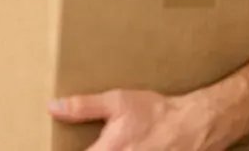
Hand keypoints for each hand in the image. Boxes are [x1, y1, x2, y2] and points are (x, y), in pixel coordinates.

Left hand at [49, 89, 216, 150]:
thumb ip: (82, 107)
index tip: (59, 146)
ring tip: (121, 142)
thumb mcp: (117, 102)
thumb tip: (52, 107)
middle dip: (94, 150)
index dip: (67, 150)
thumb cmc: (156, 113)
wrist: (196, 125)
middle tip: (96, 142)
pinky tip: (130, 147)